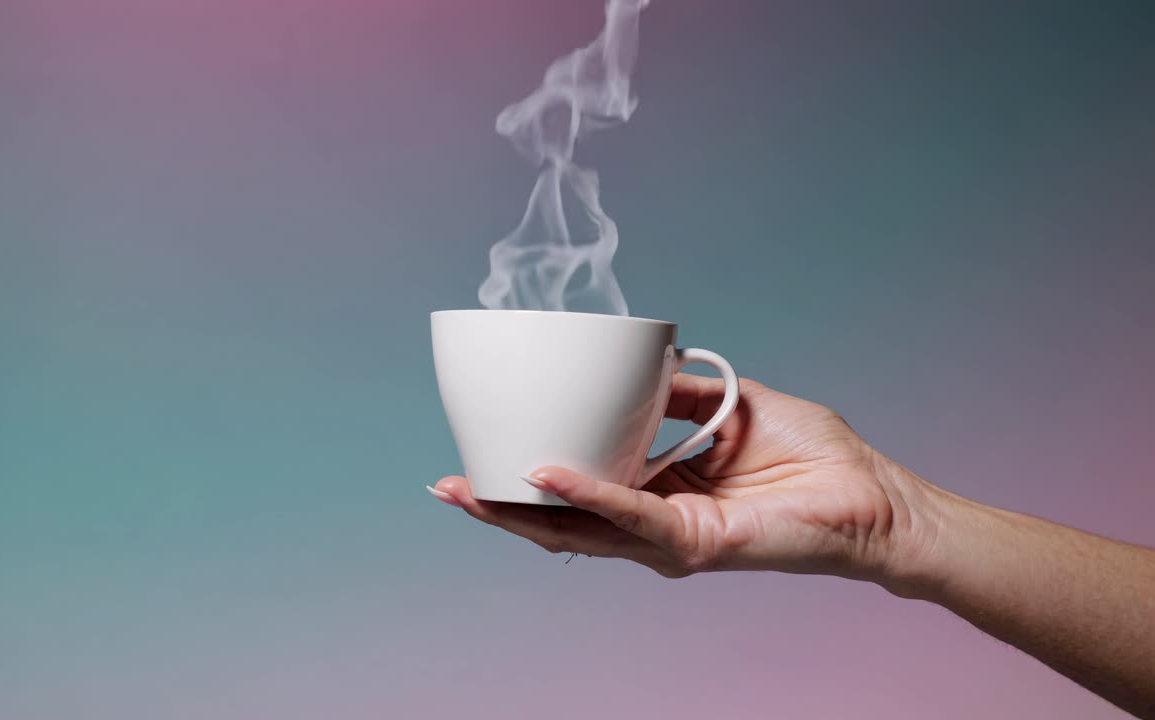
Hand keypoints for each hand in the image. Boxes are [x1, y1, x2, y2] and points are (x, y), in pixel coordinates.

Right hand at [430, 375, 930, 582]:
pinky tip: (546, 475)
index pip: (582, 488)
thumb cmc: (817, 460)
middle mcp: (656, 520)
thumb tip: (634, 369)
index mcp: (660, 490)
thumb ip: (678, 393)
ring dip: (521, 510)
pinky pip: (629, 513)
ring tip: (467, 488)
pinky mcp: (695, 541)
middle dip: (502, 504)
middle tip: (448, 484)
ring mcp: (670, 537)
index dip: (531, 475)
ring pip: (580, 528)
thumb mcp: (734, 403)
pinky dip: (586, 495)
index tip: (484, 449)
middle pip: (564, 519)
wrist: (876, 500)